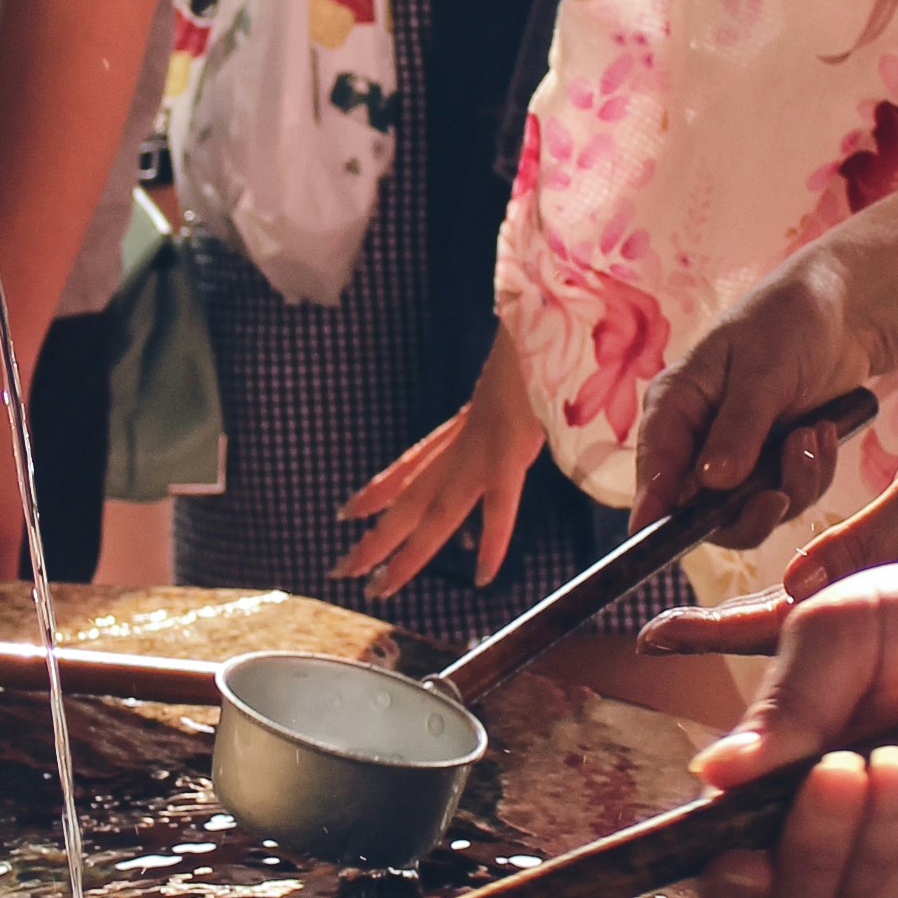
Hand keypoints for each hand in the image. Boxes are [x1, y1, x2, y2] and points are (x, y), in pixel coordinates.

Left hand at [338, 334, 544, 592]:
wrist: (556, 312)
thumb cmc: (552, 339)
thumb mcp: (530, 375)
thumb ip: (524, 399)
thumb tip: (528, 419)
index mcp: (472, 418)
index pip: (414, 459)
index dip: (380, 487)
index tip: (347, 510)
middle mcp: (469, 435)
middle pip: (412, 496)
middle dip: (377, 536)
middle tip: (340, 569)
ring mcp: (486, 444)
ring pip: (437, 509)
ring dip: (408, 551)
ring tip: (377, 585)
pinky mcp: (512, 448)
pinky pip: (499, 504)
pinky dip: (491, 542)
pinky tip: (481, 576)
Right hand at [633, 242, 872, 533]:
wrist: (844, 310)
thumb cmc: (789, 321)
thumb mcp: (762, 370)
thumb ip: (739, 428)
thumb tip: (711, 484)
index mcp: (675, 406)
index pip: (654, 470)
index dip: (655, 510)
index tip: (666, 538)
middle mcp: (697, 439)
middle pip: (698, 511)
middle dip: (745, 510)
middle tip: (779, 494)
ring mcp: (736, 456)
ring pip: (749, 511)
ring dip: (791, 484)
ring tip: (815, 435)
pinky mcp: (772, 464)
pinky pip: (788, 496)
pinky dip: (812, 475)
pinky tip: (826, 433)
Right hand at [688, 554, 897, 897]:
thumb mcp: (840, 635)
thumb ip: (782, 706)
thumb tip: (714, 774)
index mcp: (778, 792)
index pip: (729, 871)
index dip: (729, 878)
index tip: (746, 855)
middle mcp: (828, 849)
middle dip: (811, 854)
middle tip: (846, 770)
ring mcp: (894, 879)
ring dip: (871, 854)